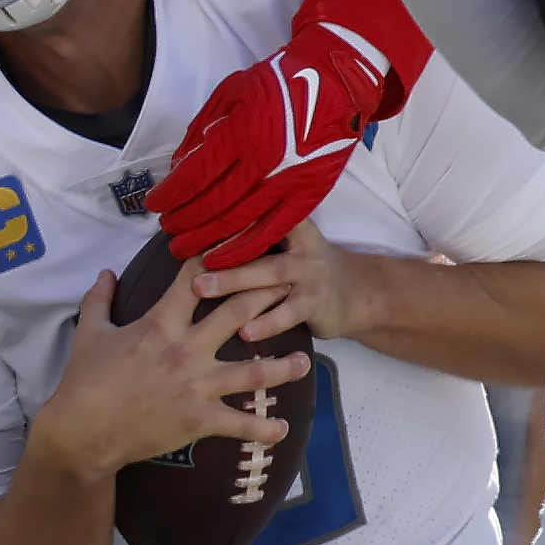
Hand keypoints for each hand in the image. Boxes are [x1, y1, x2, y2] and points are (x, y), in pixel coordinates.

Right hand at [31, 257, 310, 479]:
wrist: (84, 431)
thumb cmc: (84, 381)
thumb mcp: (89, 333)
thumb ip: (99, 299)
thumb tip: (106, 273)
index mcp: (159, 324)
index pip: (194, 280)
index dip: (218, 258)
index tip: (240, 243)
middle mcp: (185, 349)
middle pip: (238, 313)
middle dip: (269, 294)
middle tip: (294, 282)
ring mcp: (196, 386)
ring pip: (253, 371)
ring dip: (284, 367)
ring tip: (306, 362)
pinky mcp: (199, 420)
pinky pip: (240, 424)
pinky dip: (264, 428)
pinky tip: (283, 428)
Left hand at [145, 25, 387, 266]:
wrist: (338, 84)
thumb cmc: (280, 82)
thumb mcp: (232, 92)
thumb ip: (203, 129)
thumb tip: (179, 166)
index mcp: (243, 132)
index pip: (195, 175)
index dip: (170, 195)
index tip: (153, 205)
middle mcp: (265, 162)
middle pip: (213, 204)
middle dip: (184, 221)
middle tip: (166, 230)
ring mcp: (289, 182)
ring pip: (239, 223)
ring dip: (207, 239)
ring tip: (183, 247)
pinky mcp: (309, 196)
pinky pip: (273, 230)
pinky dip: (244, 248)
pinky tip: (222, 257)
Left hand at [191, 220, 367, 340]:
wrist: (359, 295)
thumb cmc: (307, 270)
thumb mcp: (290, 245)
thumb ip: (258, 237)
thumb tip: (203, 229)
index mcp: (291, 225)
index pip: (258, 211)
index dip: (228, 212)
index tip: (192, 214)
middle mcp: (301, 245)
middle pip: (258, 245)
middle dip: (221, 250)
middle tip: (186, 254)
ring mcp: (310, 273)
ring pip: (270, 276)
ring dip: (235, 283)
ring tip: (203, 288)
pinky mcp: (317, 302)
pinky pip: (289, 313)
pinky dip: (267, 323)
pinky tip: (245, 332)